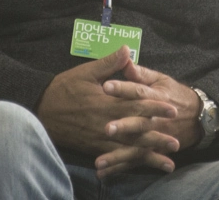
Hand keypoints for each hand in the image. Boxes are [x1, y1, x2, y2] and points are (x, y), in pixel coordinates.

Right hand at [36, 46, 179, 173]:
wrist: (41, 109)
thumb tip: (128, 49)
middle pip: (137, 132)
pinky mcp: (93, 147)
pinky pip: (115, 158)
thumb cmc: (64, 88)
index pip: (137, 104)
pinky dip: (130, 165)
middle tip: (177, 143)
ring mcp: (100, 138)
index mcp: (107, 102)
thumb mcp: (86, 72)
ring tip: (168, 163)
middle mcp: (106, 123)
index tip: (173, 109)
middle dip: (157, 137)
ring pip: (128, 149)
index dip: (156, 106)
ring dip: (148, 156)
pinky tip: (140, 169)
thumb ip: (109, 63)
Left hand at [95, 58, 202, 176]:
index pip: (139, 91)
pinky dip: (122, 166)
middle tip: (106, 128)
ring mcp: (159, 136)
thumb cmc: (175, 94)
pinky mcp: (157, 150)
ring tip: (100, 160)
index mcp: (157, 96)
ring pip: (138, 145)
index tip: (106, 85)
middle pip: (140, 122)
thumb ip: (141, 73)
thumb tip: (125, 59)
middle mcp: (158, 118)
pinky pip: (139, 160)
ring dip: (120, 153)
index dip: (123, 88)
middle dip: (124, 126)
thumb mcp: (161, 79)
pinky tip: (106, 172)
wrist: (200, 116)